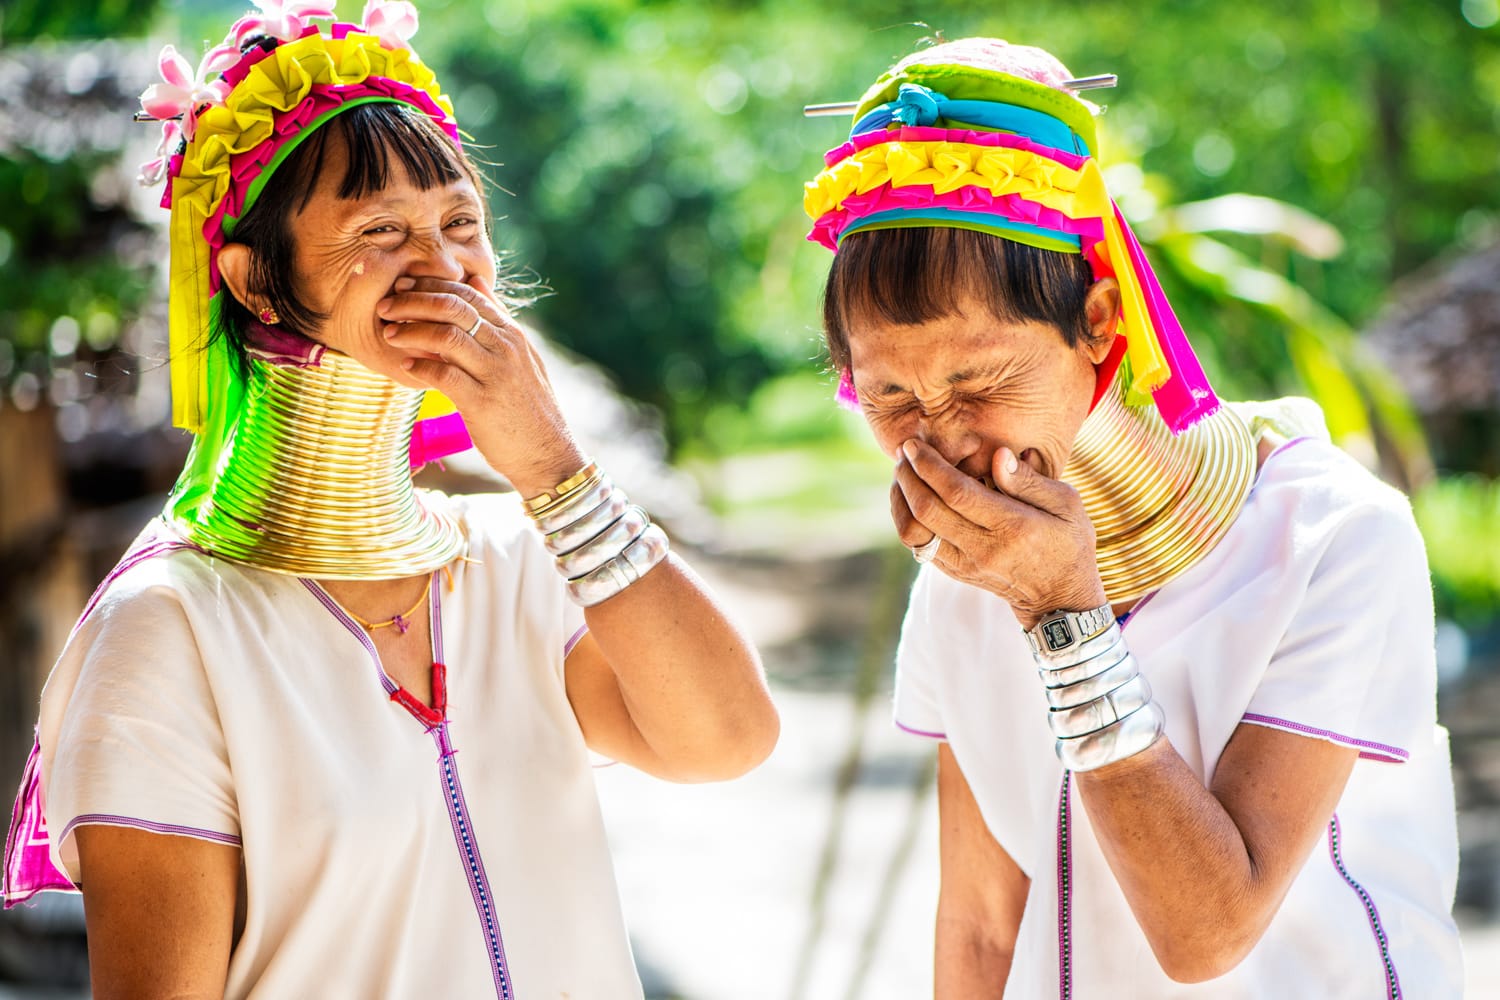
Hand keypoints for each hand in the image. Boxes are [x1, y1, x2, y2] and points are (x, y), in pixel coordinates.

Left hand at [378, 275, 584, 494]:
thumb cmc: (527, 407)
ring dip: (411, 332)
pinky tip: (406, 367)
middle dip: (413, 301)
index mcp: (513, 334)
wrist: (548, 454)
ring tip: (389, 335)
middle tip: (386, 307)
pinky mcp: (483, 403)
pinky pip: (444, 376)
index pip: (467, 294)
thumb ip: (497, 319)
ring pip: (446, 336)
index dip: (430, 285)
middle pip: (454, 308)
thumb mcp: (520, 356)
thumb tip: (475, 280)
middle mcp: (506, 349)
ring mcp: (496, 375)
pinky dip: (421, 368)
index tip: (403, 285)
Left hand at [891, 439, 1105, 628]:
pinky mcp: (955, 572)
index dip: (930, 466)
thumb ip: (1030, 480)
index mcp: (1013, 527)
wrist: (1060, 599)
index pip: (957, 493)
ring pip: (914, 531)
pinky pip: (918, 545)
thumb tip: (998, 455)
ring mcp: (965, 565)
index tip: (915, 445)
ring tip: (903, 472)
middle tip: (904, 451)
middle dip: (908, 476)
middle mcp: (984, 549)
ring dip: (901, 498)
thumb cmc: (1069, 542)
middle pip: (927, 510)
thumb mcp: (1068, 505)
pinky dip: (907, 517)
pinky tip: (911, 495)